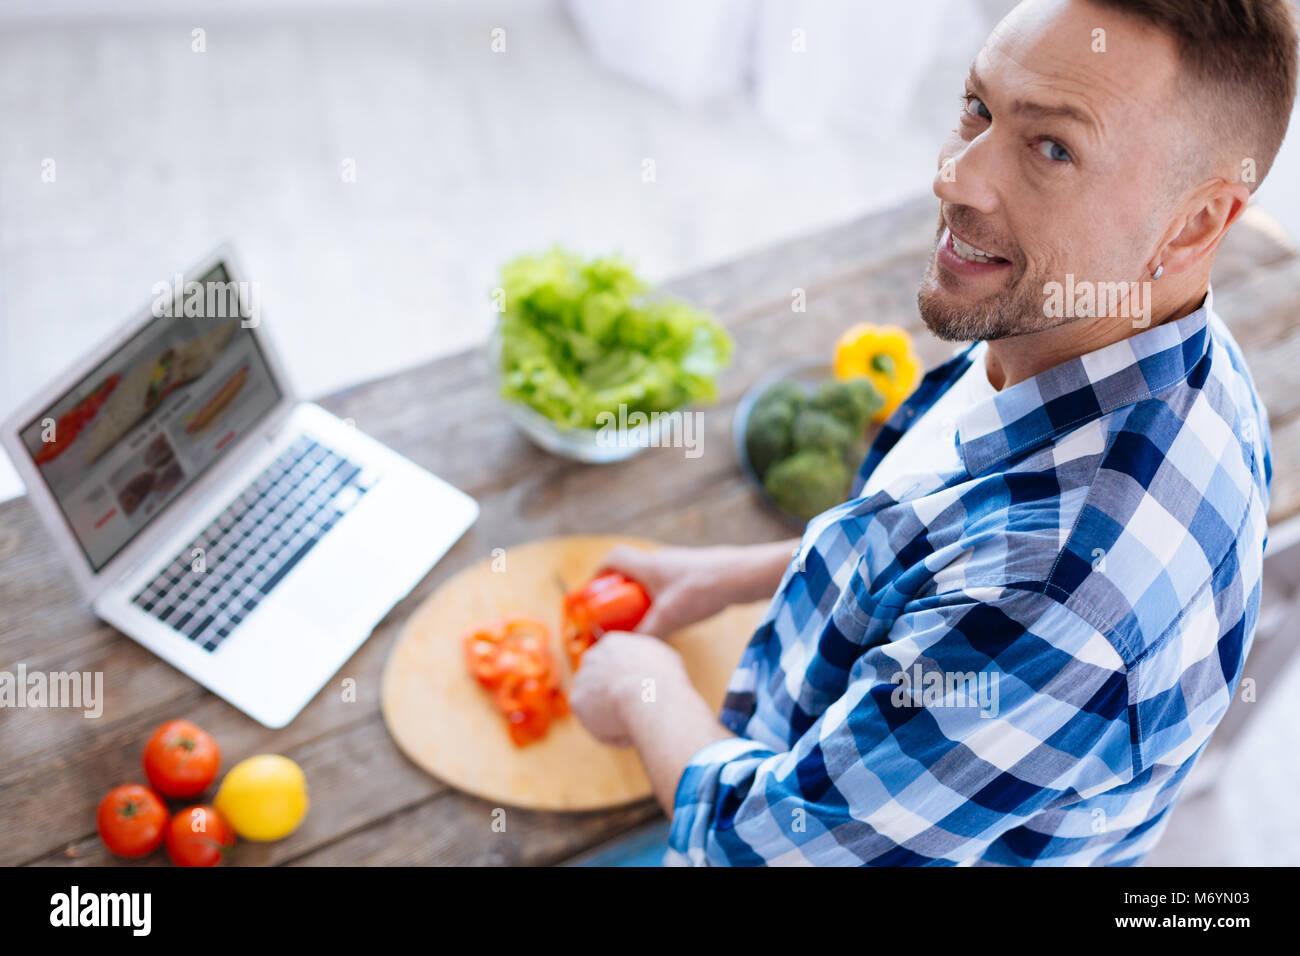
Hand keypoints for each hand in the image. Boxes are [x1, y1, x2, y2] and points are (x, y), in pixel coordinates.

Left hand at [570, 631, 686, 746]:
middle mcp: (593, 656)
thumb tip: (650, 669)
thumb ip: (648, 661)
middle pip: (602, 681)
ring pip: (599, 705)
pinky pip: (597, 725)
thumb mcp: (662, 658)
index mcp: (612, 643)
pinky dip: (612, 734)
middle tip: (638, 713)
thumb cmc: (663, 677)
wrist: (647, 693)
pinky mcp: (576, 701)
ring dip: (615, 718)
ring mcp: (581, 678)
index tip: (642, 695)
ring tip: (639, 725)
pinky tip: (629, 734)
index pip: (615, 662)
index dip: (628, 681)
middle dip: (616, 698)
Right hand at [599, 544, 747, 637]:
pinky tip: (672, 615)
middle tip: (617, 611)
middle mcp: (660, 560)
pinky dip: (662, 595)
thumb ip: (647, 635)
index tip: (595, 591)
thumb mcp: (669, 618)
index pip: (613, 559)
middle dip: (621, 590)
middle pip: (631, 570)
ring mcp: (678, 564)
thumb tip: (629, 651)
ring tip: (643, 617)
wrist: (740, 576)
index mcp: (647, 565)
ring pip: (651, 577)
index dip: (599, 573)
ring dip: (643, 594)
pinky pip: (669, 582)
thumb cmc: (701, 591)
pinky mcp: (694, 572)